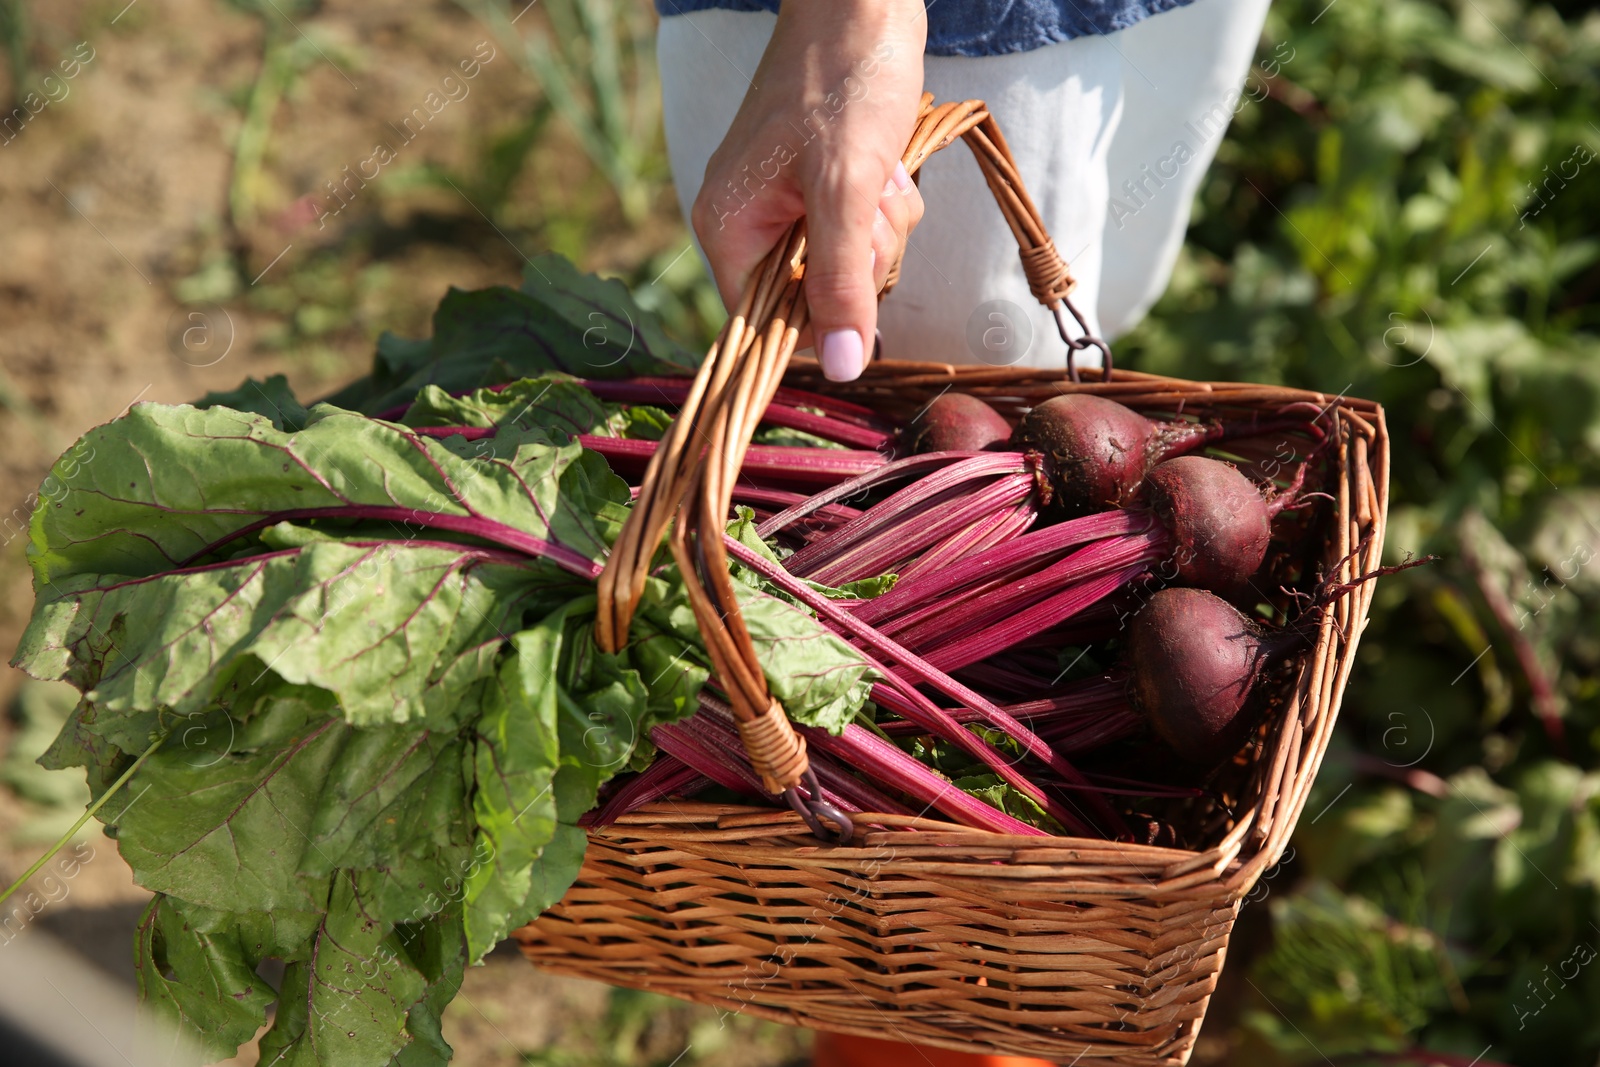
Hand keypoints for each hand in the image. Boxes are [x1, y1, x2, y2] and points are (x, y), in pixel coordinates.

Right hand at [690, 0, 926, 381]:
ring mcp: (788, 202)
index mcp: (729, 228)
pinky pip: (863, 230)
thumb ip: (840, 282)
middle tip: (869, 204)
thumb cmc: (844, 78)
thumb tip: (842, 368)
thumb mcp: (847, 190)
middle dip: (861, 260)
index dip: (816, 326)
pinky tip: (887, 163)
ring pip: (849, 264)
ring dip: (882, 228)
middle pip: (814, 297)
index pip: (764, 324)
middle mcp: (750, 222)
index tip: (858, 299)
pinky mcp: (825, 184)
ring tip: (879, 172)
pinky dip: (886, 204)